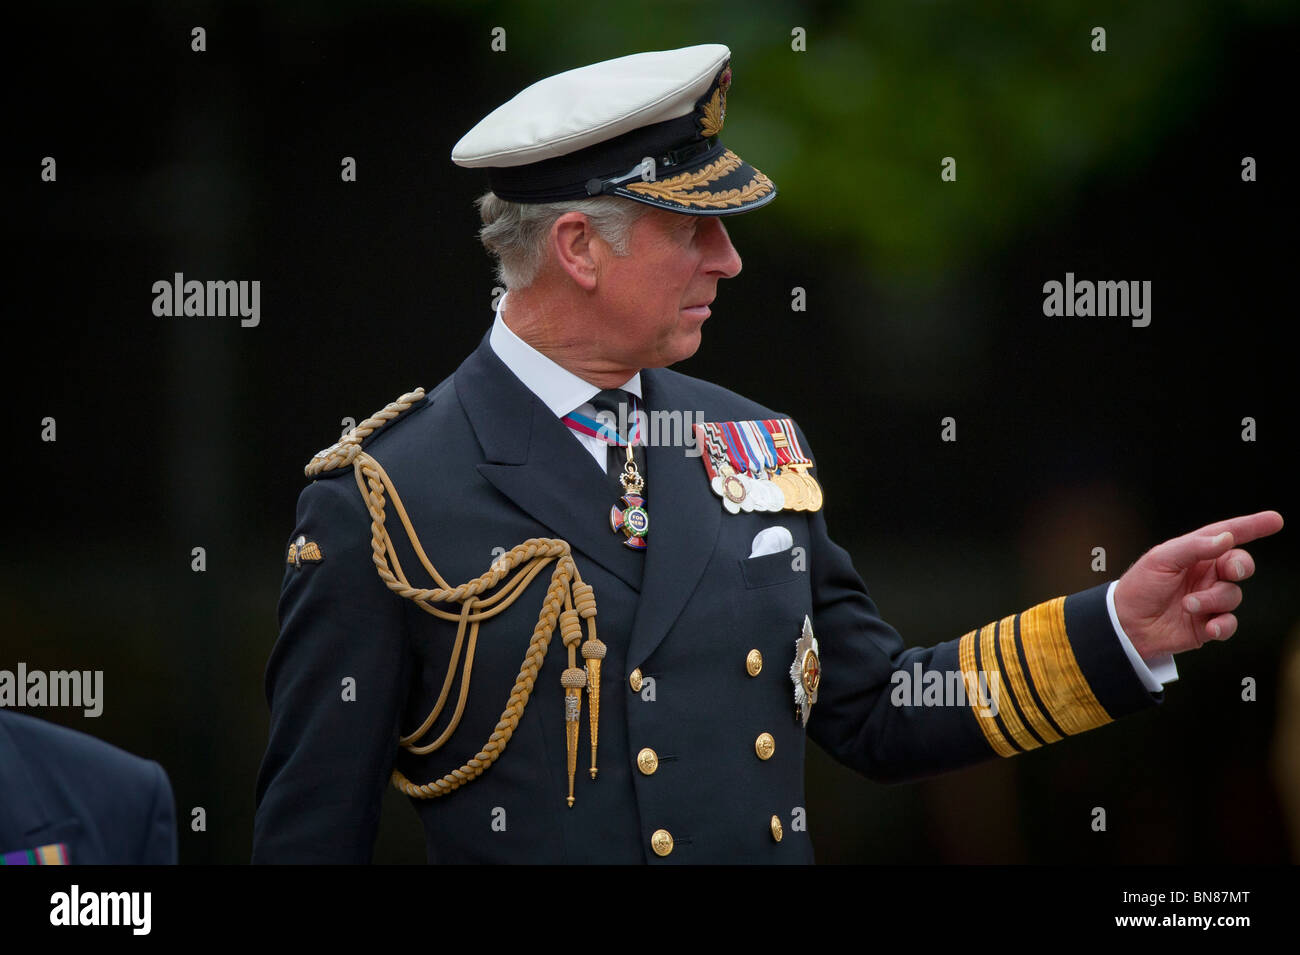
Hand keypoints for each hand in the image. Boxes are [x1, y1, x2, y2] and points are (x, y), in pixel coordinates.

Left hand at [1113, 510, 1282, 658]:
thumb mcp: (1160, 559)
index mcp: (1194, 553)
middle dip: (1240, 565)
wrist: (1125, 625)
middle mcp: (1205, 574)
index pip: (1227, 535)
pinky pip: (1230, 623)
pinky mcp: (1208, 624)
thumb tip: (1226, 539)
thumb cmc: (1139, 586)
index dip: (1251, 527)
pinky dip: (1222, 625)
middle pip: (1240, 564)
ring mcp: (1208, 599)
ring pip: (1233, 595)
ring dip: (1213, 600)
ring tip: (1187, 605)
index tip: (1275, 520)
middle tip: (1229, 570)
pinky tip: (1208, 627)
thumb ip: (1193, 547)